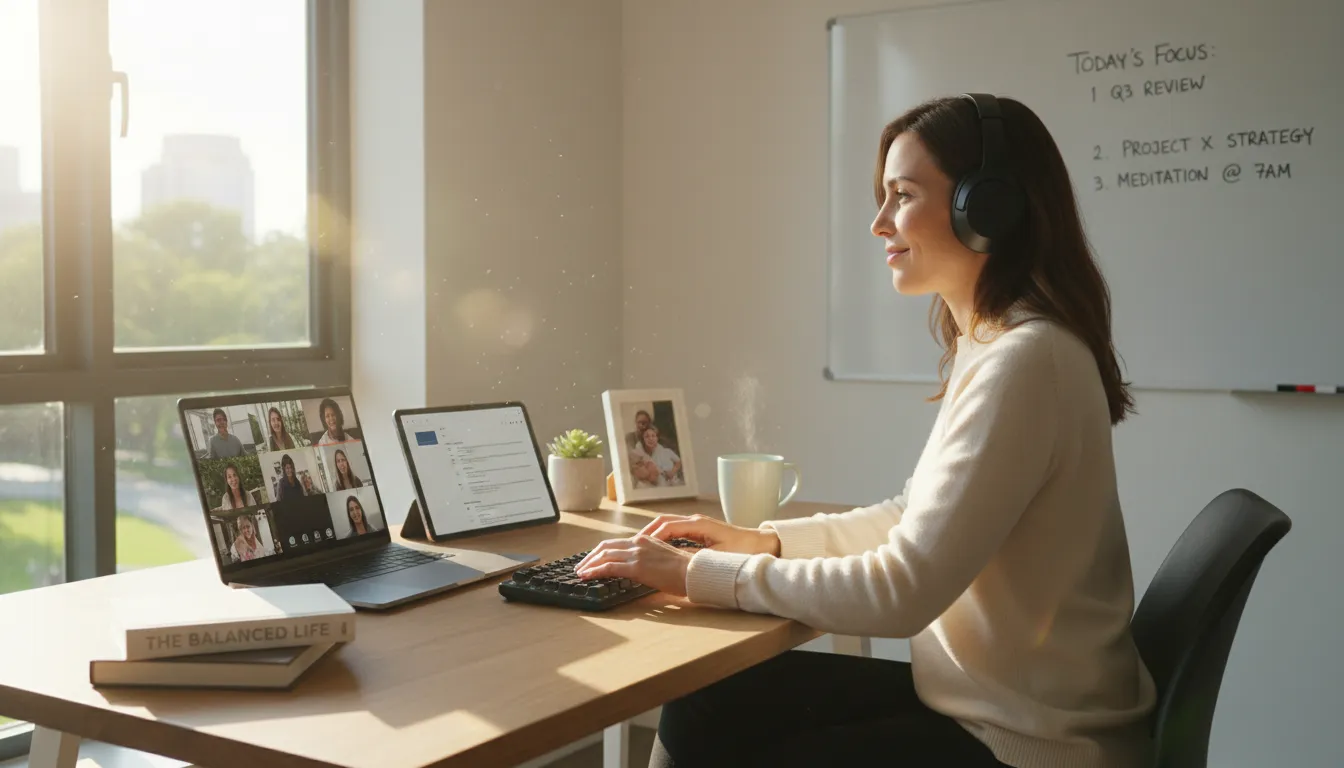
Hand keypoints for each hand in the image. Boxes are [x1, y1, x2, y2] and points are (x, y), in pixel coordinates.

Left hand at [575, 535, 692, 595]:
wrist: (693, 572)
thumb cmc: (684, 570)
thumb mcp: (662, 559)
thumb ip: (647, 560)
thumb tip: (637, 570)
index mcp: (645, 539)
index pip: (616, 543)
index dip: (601, 551)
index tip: (593, 559)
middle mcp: (638, 543)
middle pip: (606, 547)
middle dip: (591, 556)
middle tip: (582, 566)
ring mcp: (636, 554)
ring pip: (604, 555)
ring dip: (589, 564)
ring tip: (580, 572)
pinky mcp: (635, 566)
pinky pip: (609, 566)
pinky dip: (594, 570)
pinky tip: (586, 576)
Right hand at [638, 514, 780, 556]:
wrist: (761, 544)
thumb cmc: (742, 551)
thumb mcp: (717, 557)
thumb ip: (695, 557)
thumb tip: (674, 560)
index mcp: (697, 524)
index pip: (666, 526)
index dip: (650, 537)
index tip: (637, 547)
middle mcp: (694, 520)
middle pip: (661, 522)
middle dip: (644, 533)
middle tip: (630, 546)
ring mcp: (696, 524)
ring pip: (666, 525)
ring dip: (650, 534)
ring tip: (636, 547)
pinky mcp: (698, 530)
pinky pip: (673, 530)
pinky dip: (660, 537)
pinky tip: (654, 548)